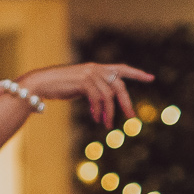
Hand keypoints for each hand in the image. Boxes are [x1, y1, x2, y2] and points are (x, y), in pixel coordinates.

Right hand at [15, 62, 155, 129]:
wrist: (42, 83)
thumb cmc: (58, 86)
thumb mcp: (80, 86)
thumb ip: (94, 90)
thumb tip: (104, 104)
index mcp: (97, 68)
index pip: (121, 68)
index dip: (136, 73)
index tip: (151, 78)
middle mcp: (96, 68)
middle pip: (119, 85)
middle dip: (126, 103)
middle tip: (132, 118)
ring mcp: (90, 74)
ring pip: (108, 96)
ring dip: (109, 113)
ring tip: (108, 125)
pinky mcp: (84, 81)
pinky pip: (97, 99)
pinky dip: (98, 111)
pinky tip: (96, 119)